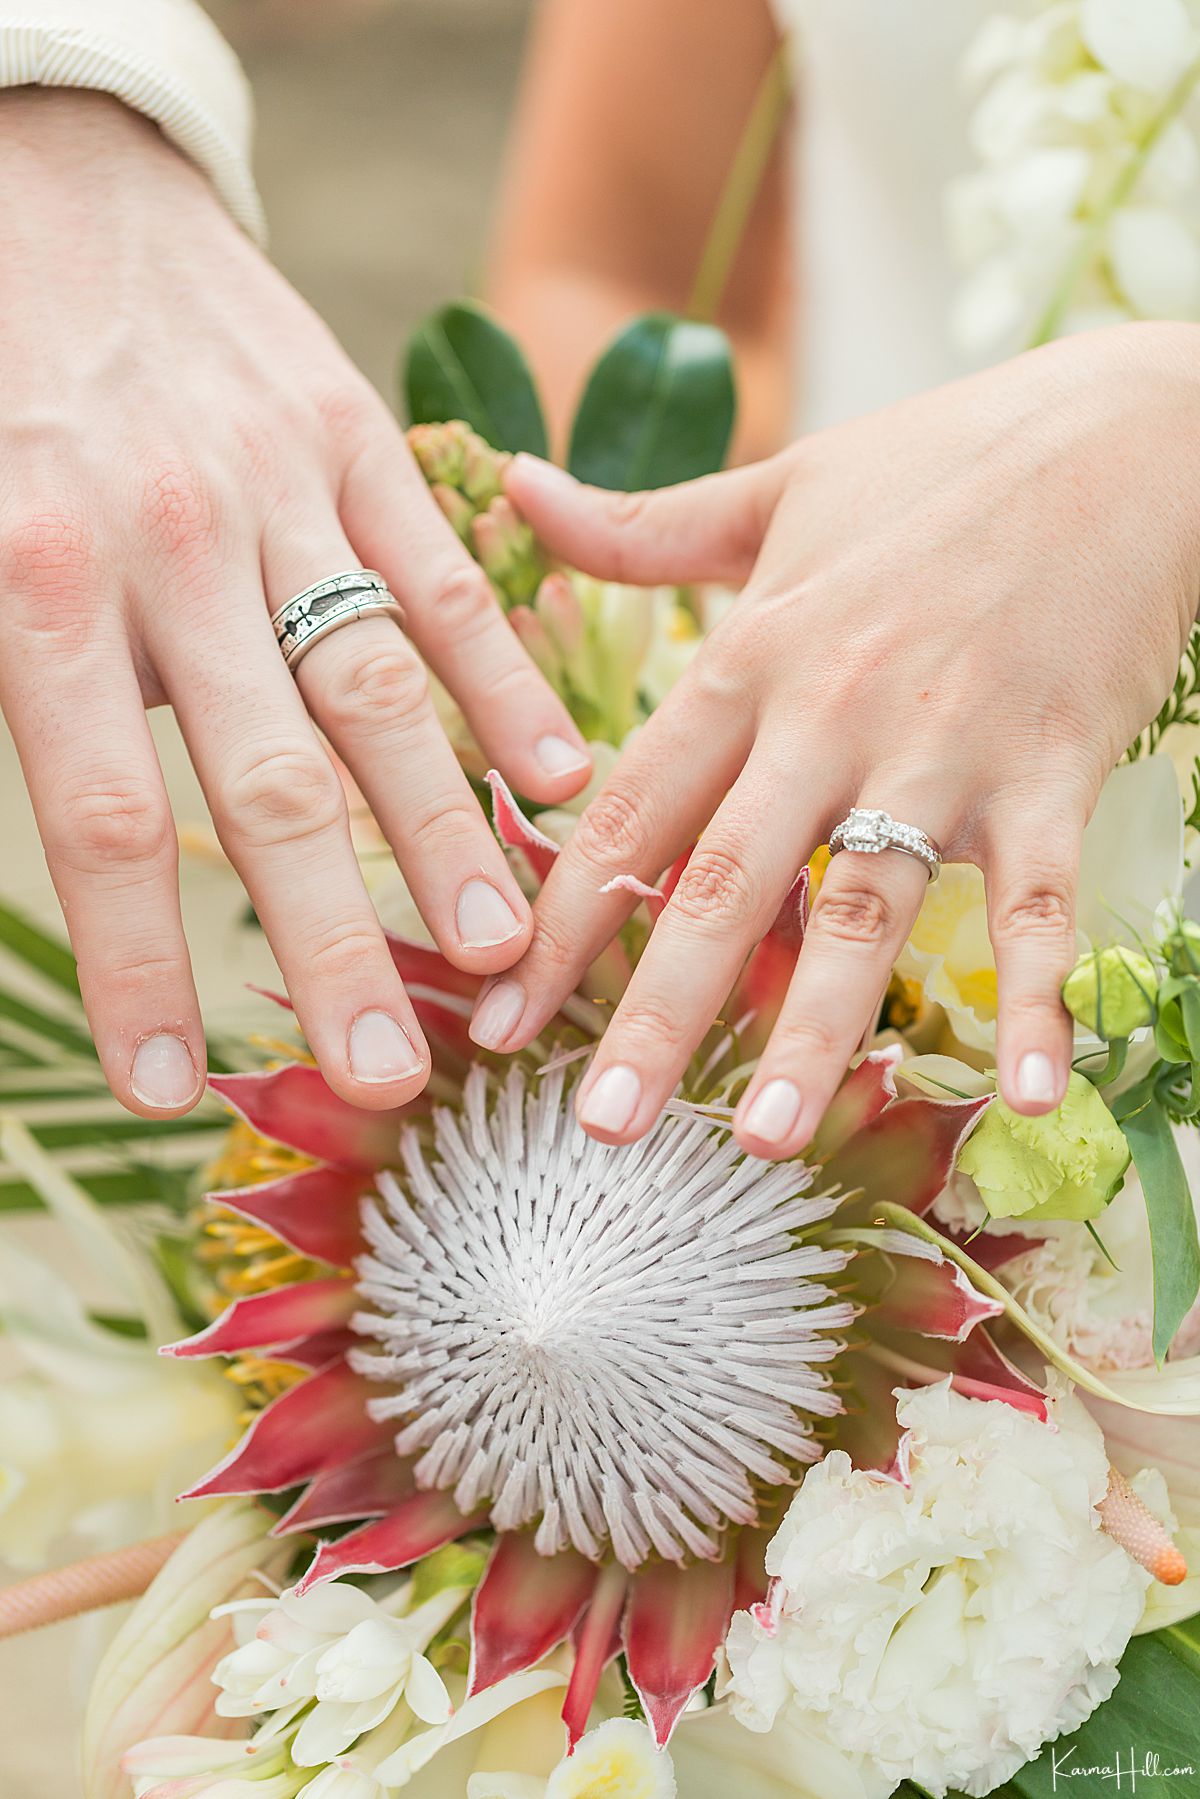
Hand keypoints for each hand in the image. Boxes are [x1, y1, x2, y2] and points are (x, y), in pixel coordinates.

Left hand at [0, 92, 590, 1116]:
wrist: (53, 192)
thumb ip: (32, 692)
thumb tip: (92, 849)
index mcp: (38, 585)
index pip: (95, 815)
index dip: (138, 961)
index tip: (172, 1088)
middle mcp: (168, 551)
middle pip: (264, 782)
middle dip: (329, 937)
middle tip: (390, 1067)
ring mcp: (278, 494)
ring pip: (376, 691)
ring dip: (443, 833)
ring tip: (502, 949)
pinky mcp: (357, 443)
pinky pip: (444, 579)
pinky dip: (507, 682)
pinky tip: (562, 775)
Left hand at [469, 323, 1199, 1155]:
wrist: (1125, 434)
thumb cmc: (939, 464)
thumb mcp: (774, 487)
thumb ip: (638, 525)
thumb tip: (510, 483)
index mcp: (751, 655)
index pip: (632, 810)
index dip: (562, 919)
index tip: (502, 1013)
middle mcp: (830, 712)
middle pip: (726, 881)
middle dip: (656, 1010)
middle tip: (599, 1122)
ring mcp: (943, 748)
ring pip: (864, 907)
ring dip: (813, 1030)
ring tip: (759, 1135)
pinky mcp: (1053, 770)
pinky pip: (1037, 899)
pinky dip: (1038, 994)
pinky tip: (1033, 1092)